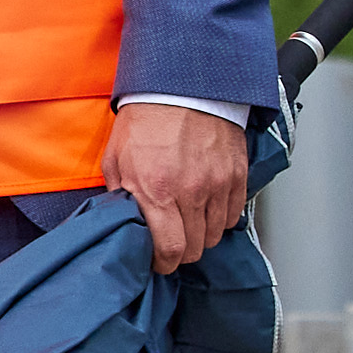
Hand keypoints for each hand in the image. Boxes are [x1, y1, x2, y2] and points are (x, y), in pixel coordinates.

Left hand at [109, 101, 252, 271]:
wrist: (181, 88)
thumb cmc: (145, 120)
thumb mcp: (116, 159)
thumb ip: (120, 196)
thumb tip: (124, 221)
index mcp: (157, 191)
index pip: (170, 250)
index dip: (163, 264)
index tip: (158, 262)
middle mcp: (191, 193)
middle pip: (195, 248)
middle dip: (181, 252)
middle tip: (172, 243)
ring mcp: (218, 185)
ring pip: (216, 235)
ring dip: (201, 236)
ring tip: (188, 223)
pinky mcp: (237, 176)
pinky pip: (233, 215)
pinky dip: (221, 218)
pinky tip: (206, 208)